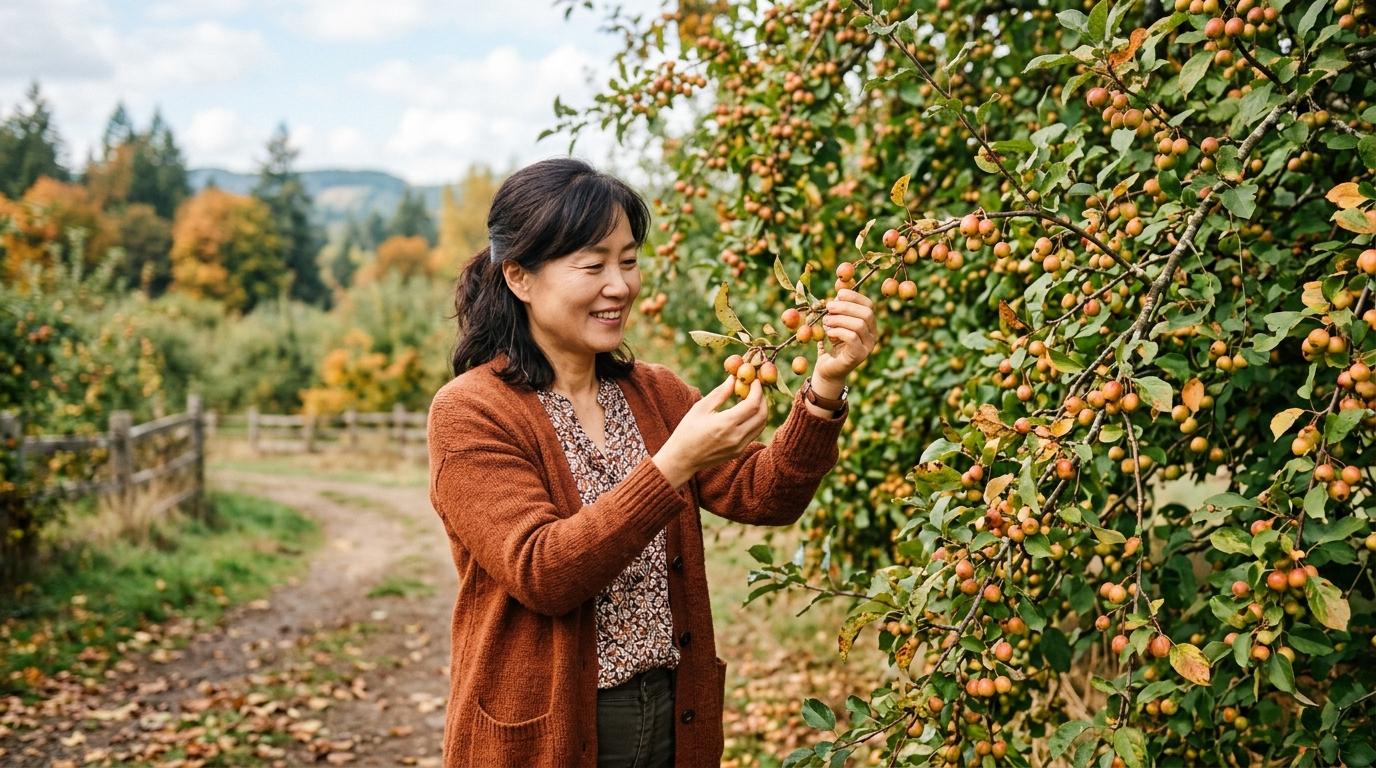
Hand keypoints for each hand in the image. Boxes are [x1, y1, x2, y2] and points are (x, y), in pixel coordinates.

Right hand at [652, 375, 768, 487]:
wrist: (682, 459)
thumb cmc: (687, 431)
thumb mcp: (701, 408)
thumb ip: (720, 393)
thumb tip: (733, 378)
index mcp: (726, 424)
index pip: (753, 404)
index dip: (757, 390)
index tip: (755, 380)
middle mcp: (736, 437)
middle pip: (762, 415)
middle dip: (763, 399)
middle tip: (756, 388)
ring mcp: (739, 447)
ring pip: (761, 425)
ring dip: (761, 410)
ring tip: (752, 398)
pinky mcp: (739, 452)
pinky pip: (754, 433)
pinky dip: (755, 420)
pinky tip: (746, 412)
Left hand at [814, 288, 877, 384]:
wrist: (828, 369)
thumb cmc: (832, 344)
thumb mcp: (835, 323)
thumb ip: (838, 310)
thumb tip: (839, 293)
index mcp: (869, 325)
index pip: (869, 305)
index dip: (855, 297)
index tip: (839, 294)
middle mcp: (872, 335)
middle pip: (866, 313)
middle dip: (846, 307)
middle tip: (829, 307)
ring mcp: (868, 346)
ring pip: (859, 325)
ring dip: (839, 319)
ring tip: (826, 320)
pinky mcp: (859, 356)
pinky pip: (852, 338)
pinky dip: (838, 331)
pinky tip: (829, 331)